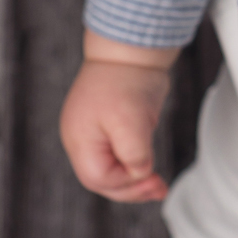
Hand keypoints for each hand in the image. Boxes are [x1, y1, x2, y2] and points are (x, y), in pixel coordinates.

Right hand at [59, 36, 177, 202]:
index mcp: (79, 139)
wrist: (129, 48)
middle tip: (158, 189)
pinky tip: (148, 168)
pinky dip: (132, 164)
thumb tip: (141, 173)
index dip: (126, 184)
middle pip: (102, 178)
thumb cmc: (126, 80)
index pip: (98, 178)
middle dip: (131, 188)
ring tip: (157, 185)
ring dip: (133, 179)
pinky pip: (116, 154)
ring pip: (110, 168)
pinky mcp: (107, 125)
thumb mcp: (132, 122)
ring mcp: (92, 131)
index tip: (151, 178)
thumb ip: (135, 154)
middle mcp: (81, 138)